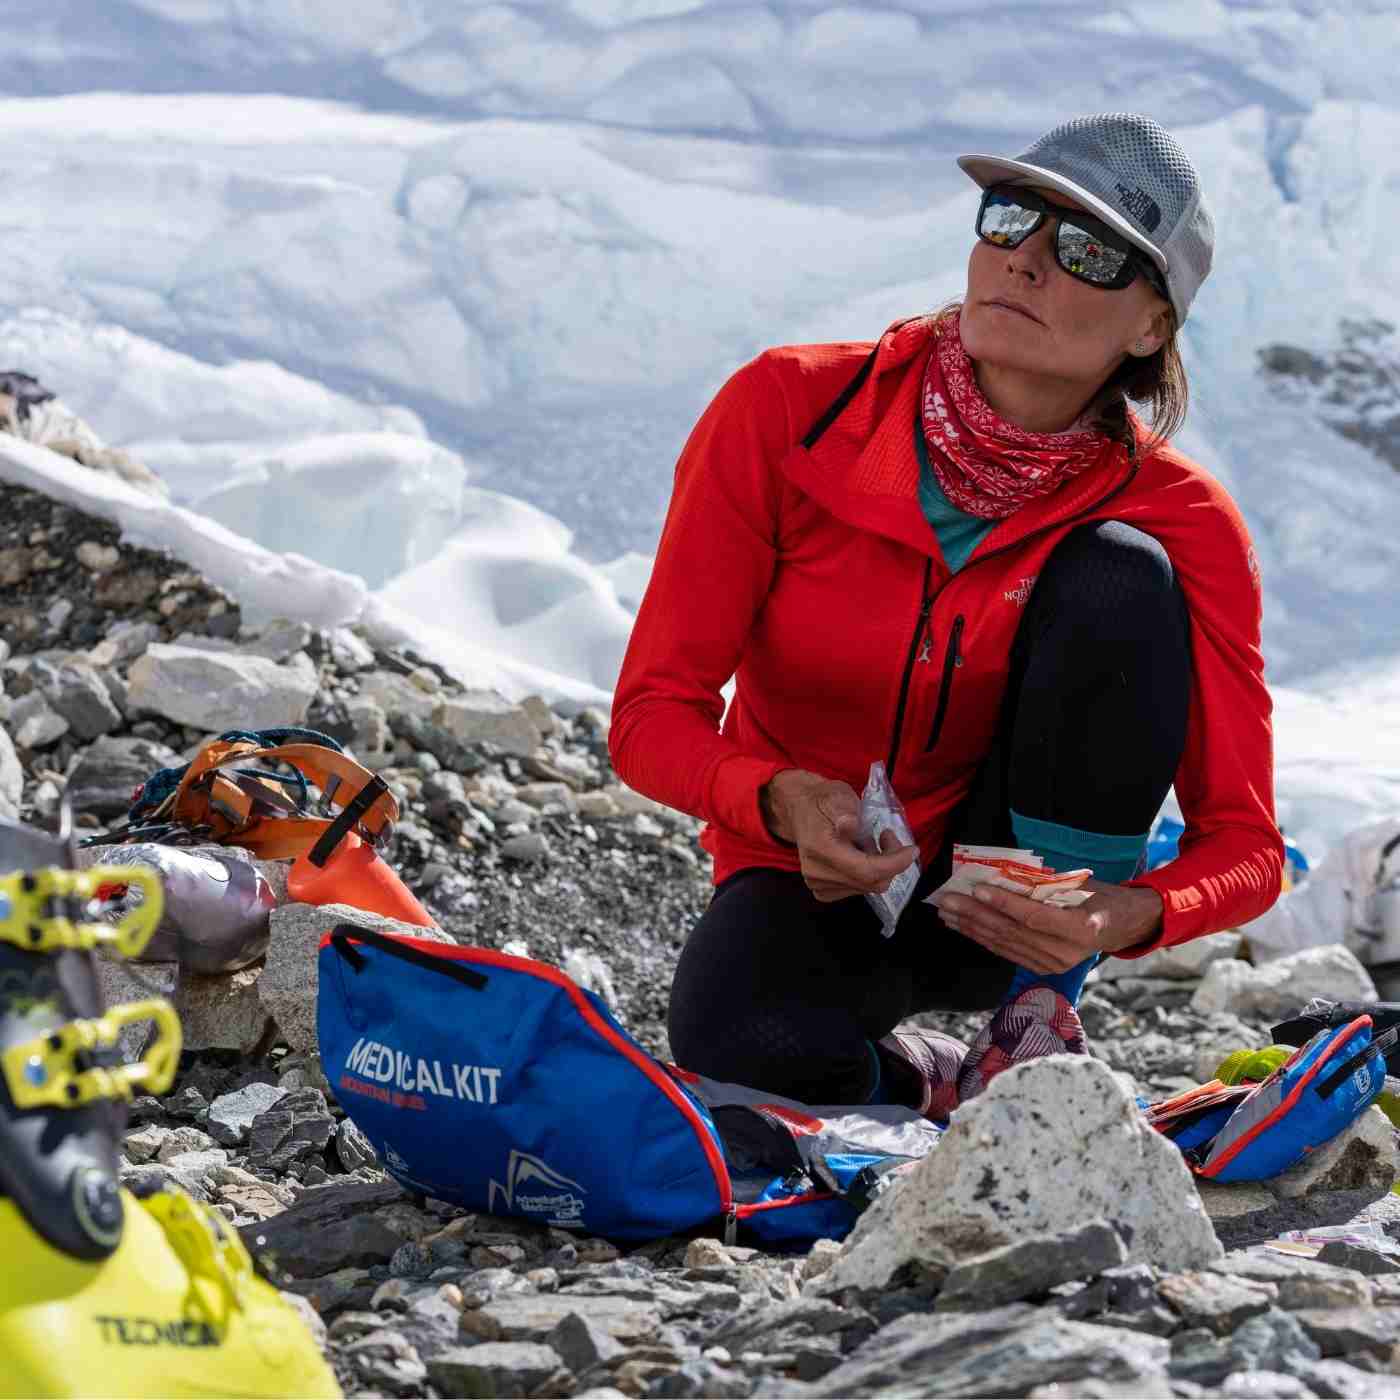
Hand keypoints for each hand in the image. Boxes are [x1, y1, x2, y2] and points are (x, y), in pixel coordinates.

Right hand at [760, 769, 916, 902]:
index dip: (895, 864)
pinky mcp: (821, 890)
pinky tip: (862, 857)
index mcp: (820, 848)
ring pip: (867, 888)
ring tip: (872, 843)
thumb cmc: (823, 800)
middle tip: (888, 837)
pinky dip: (867, 875)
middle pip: (870, 882)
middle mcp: (816, 872)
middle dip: (890, 862)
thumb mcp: (837, 796)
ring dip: (879, 868)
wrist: (800, 809)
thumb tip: (850, 824)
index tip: (912, 850)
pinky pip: (857, 890)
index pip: (866, 870)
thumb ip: (845, 811)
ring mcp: (817, 884)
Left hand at [932, 878, 1163, 973]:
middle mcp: (1065, 953)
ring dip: (972, 927)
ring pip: (1004, 944)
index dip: (1003, 904)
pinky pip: (1007, 952)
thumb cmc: (1101, 897)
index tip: (977, 888)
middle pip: (1012, 933)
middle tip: (947, 899)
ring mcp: (1053, 965)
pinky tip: (964, 926)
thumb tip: (1002, 871)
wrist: (1122, 927)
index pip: (1033, 917)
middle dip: (975, 915)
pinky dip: (983, 938)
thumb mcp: (1081, 883)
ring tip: (947, 912)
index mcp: (1080, 928)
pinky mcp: (1043, 969)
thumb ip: (1045, 882)